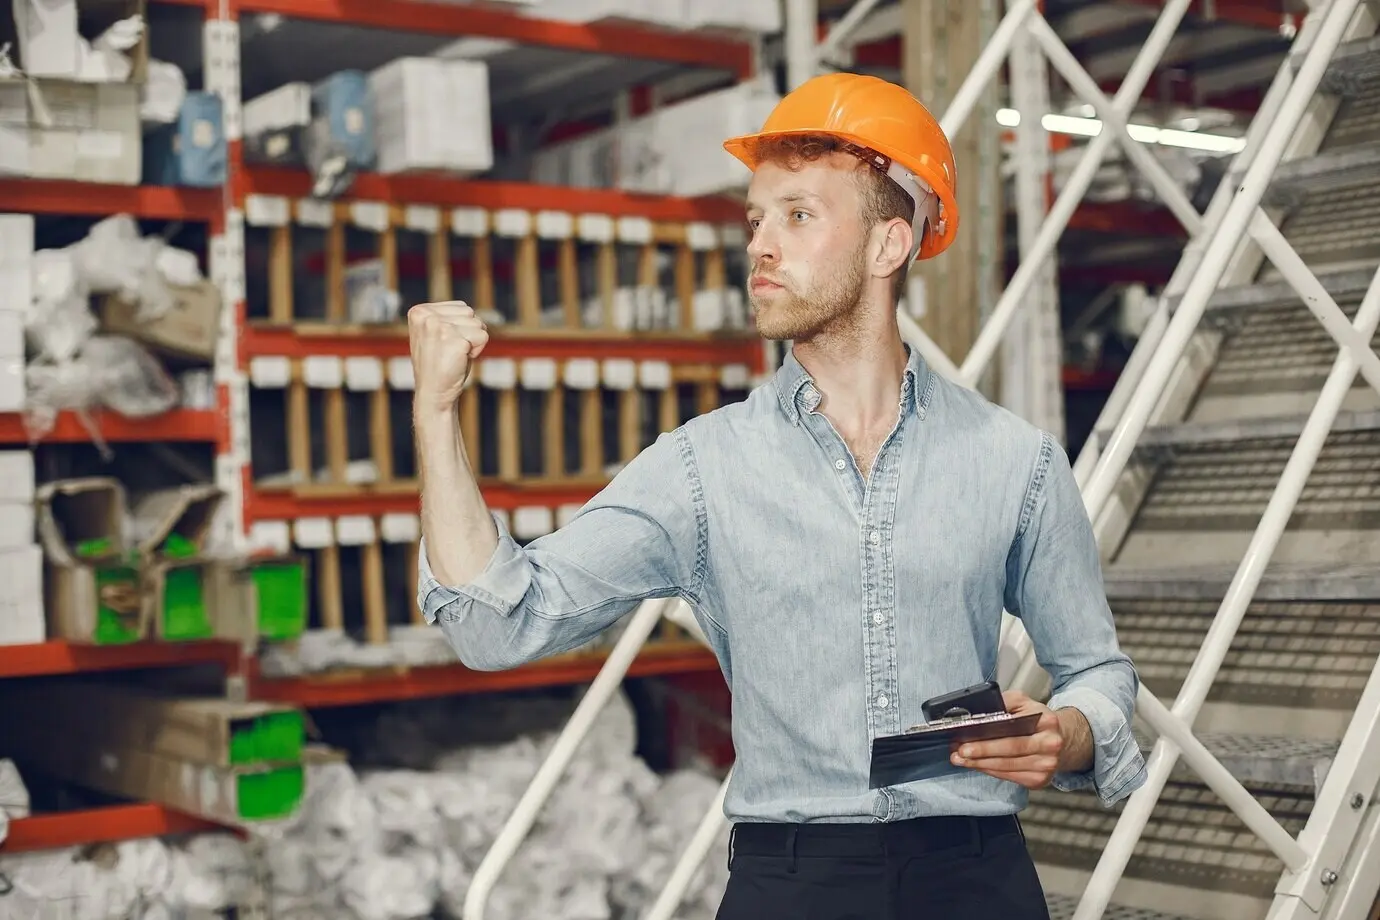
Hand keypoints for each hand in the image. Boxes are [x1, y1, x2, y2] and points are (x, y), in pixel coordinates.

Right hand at [408, 301, 488, 413]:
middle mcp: (427, 316)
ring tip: (454, 355)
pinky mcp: (455, 341)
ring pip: (478, 323)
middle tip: (450, 352)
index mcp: (419, 312)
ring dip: (473, 342)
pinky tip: (460, 360)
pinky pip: (483, 337)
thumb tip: (469, 311)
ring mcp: (440, 328)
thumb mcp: (435, 334)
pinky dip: (477, 351)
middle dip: (468, 333)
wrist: (433, 393)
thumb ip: (445, 318)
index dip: (461, 327)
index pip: (461, 307)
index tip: (444, 344)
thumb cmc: (438, 364)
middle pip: (470, 313)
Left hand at [949, 691, 1088, 788]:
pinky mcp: (1040, 780)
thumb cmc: (1038, 720)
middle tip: (960, 751)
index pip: (1014, 729)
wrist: (1061, 739)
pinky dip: (991, 771)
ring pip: (1007, 766)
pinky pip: (1009, 777)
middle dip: (981, 752)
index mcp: (1047, 721)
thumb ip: (1005, 702)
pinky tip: (978, 765)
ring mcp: (1047, 765)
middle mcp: (1050, 744)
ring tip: (961, 759)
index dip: (988, 735)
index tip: (966, 736)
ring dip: (980, 764)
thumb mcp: (1024, 702)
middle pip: (1010, 750)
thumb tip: (981, 709)